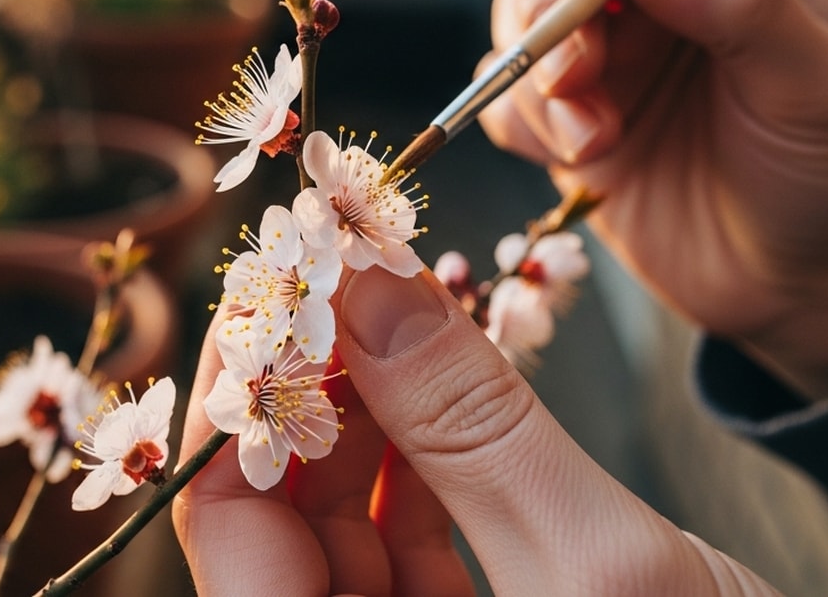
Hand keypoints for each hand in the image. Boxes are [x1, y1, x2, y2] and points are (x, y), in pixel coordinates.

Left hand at [173, 266, 778, 595]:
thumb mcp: (599, 561)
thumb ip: (471, 427)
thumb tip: (369, 288)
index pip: (229, 532)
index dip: (238, 396)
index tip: (276, 280)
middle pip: (275, 523)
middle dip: (301, 385)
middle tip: (336, 266)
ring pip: (342, 525)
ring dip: (362, 405)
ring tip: (390, 301)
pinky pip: (407, 542)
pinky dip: (421, 450)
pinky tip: (440, 372)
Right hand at [478, 0, 827, 398]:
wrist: (803, 289)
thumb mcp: (814, 84)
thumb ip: (740, 1)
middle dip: (549, 1)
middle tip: (575, 74)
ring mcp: (607, 49)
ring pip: (520, 14)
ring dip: (537, 72)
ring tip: (595, 138)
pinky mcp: (567, 116)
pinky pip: (507, 93)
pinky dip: (524, 121)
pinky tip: (586, 158)